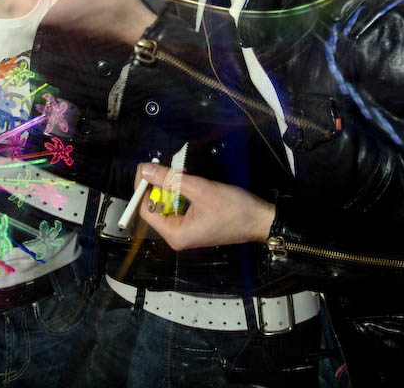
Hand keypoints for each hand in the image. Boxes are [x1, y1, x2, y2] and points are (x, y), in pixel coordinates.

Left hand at [135, 162, 274, 250]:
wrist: (260, 219)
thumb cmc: (231, 207)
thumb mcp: (199, 188)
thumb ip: (168, 179)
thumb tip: (143, 170)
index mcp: (174, 234)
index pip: (145, 209)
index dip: (143, 187)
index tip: (146, 167)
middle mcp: (177, 236)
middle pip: (156, 207)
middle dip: (161, 185)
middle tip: (171, 168)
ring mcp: (186, 232)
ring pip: (168, 204)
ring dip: (173, 187)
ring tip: (183, 173)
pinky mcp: (195, 225)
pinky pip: (180, 207)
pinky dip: (182, 193)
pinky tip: (190, 182)